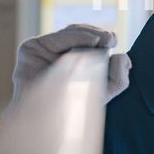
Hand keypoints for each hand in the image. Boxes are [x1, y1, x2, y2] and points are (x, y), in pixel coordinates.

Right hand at [3, 24, 131, 115]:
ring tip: (103, 41)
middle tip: (111, 39)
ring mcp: (42, 50)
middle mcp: (55, 54)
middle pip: (80, 33)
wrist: (48, 122)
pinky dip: (77, 36)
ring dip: (90, 34)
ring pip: (70, 32)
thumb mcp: (104, 92)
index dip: (102, 37)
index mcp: (71, 60)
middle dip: (98, 34)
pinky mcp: (30, 48)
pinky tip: (92, 42)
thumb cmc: (75, 109)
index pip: (88, 41)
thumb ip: (119, 77)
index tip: (114, 40)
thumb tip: (123, 57)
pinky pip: (56, 37)